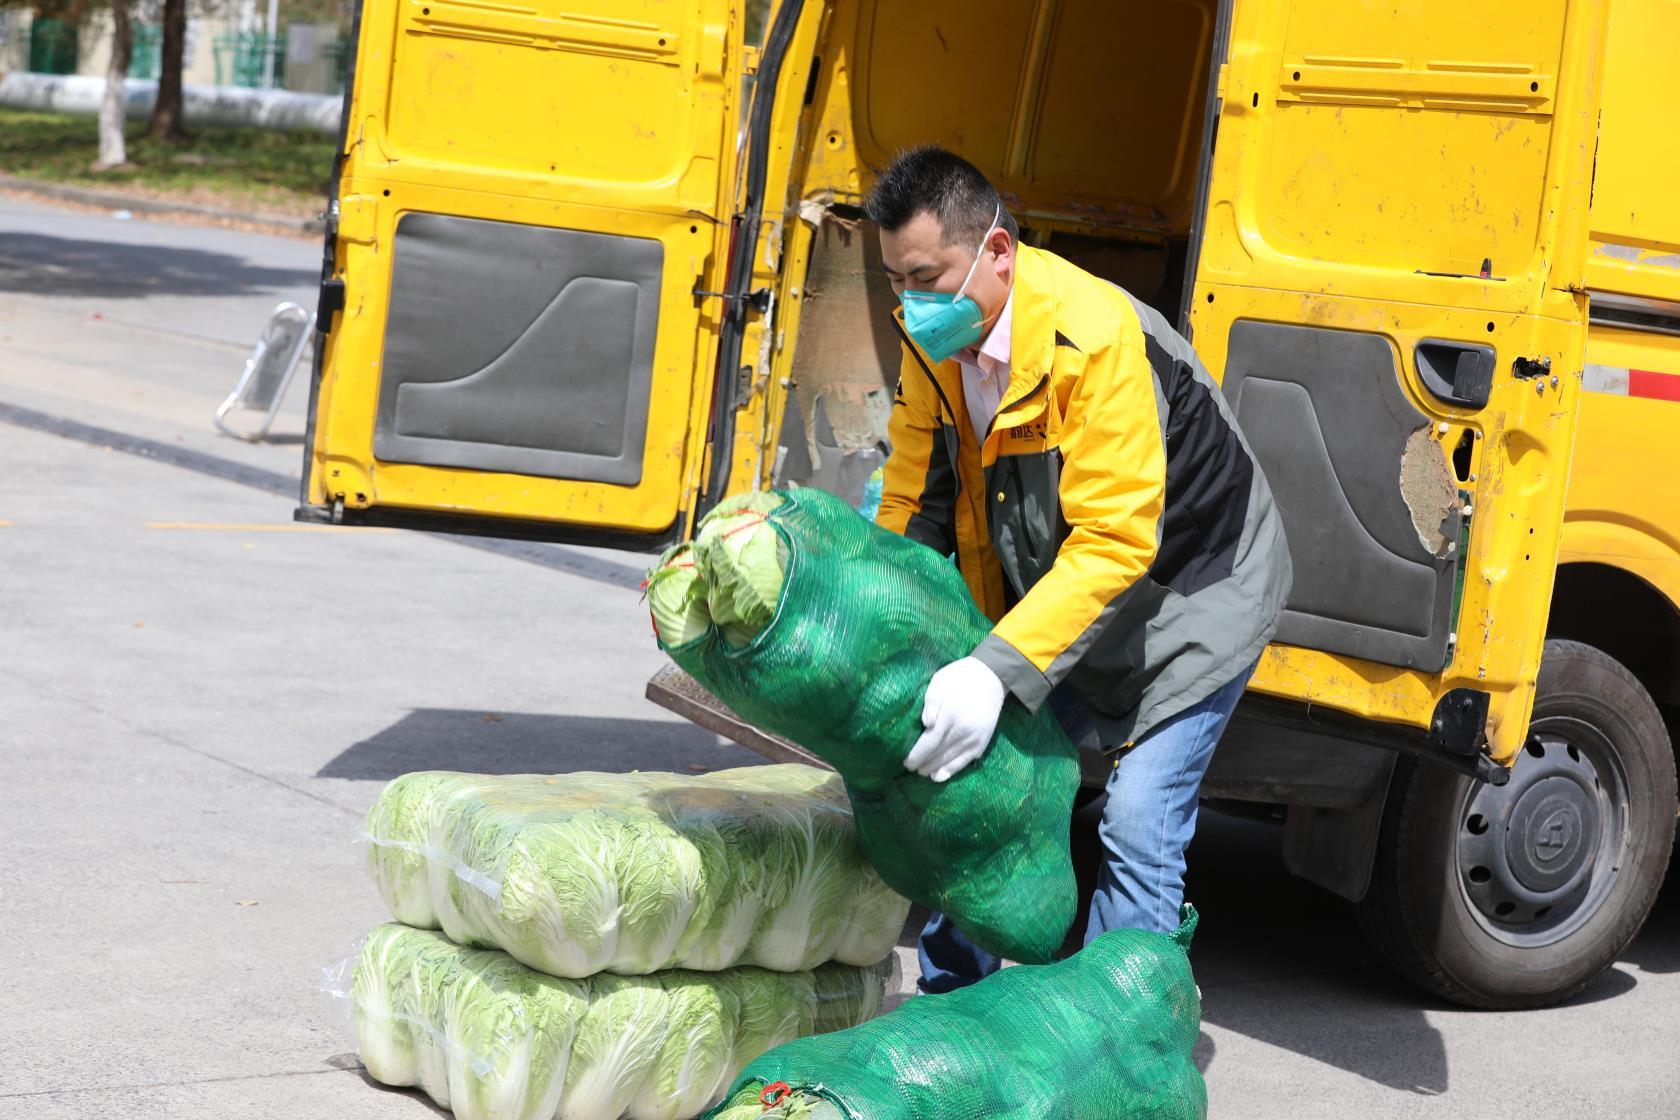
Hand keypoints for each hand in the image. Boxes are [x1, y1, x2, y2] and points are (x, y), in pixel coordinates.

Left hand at [903, 657, 1005, 782]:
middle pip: (939, 753)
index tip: (906, 762)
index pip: (930, 742)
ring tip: (923, 773)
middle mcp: (963, 730)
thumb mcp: (940, 680)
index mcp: (950, 715)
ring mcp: (974, 738)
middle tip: (911, 768)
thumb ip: (931, 701)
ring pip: (951, 759)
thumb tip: (926, 723)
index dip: (917, 755)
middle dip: (923, 763)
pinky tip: (940, 776)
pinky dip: (952, 771)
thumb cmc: (960, 677)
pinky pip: (965, 761)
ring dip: (935, 769)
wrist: (992, 677)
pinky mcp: (982, 742)